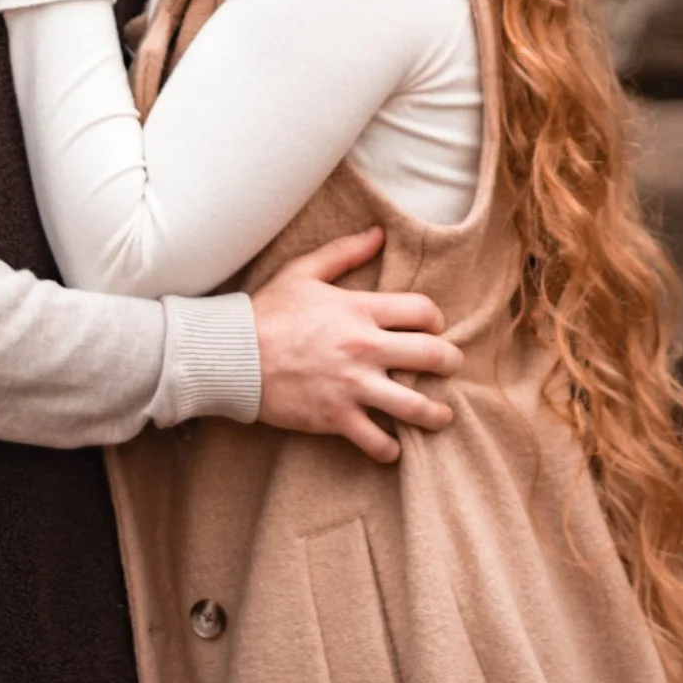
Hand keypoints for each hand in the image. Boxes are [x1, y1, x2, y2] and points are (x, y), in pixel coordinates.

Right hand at [248, 227, 461, 463]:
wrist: (232, 356)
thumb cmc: (267, 312)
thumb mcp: (303, 272)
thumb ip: (344, 252)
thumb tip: (378, 234)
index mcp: (360, 311)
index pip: (423, 311)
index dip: (436, 319)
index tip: (434, 327)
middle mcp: (365, 349)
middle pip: (432, 356)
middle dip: (450, 362)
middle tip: (450, 367)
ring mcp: (353, 387)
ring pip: (414, 407)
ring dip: (435, 414)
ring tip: (441, 417)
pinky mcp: (336, 418)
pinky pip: (376, 441)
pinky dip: (389, 448)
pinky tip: (393, 446)